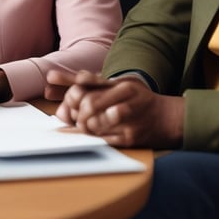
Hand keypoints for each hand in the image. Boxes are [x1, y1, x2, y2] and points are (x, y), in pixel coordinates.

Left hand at [47, 69, 184, 149]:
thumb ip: (88, 82)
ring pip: (94, 122)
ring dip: (83, 127)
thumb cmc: (137, 100)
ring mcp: (129, 116)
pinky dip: (93, 138)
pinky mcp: (130, 137)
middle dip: (76, 112)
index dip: (67, 88)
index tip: (54, 90)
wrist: (168, 118)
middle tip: (74, 117)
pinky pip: (104, 139)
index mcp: (119, 82)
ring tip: (85, 126)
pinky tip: (92, 136)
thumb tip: (50, 79)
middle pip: (88, 103)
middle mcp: (125, 96)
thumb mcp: (116, 84)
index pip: (86, 81)